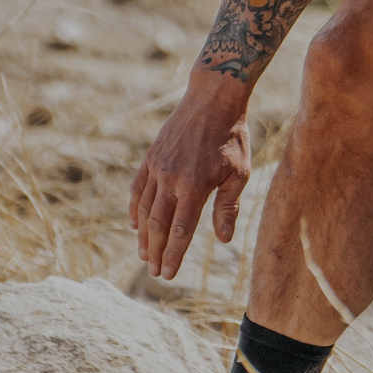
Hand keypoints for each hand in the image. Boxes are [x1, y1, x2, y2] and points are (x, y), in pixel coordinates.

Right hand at [130, 73, 252, 280]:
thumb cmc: (232, 137)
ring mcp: (157, 167)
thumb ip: (228, 206)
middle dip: (155, 252)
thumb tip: (223, 239)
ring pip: (143, 209)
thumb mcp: (239, 172)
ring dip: (143, 235)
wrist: (212, 98)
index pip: (180, 230)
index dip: (173, 255)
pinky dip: (134, 209)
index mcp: (194, 185)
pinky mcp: (150, 157)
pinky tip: (134, 225)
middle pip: (158, 225)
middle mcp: (171, 179)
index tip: (168, 274)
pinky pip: (137, 189)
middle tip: (154, 273)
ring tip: (144, 255)